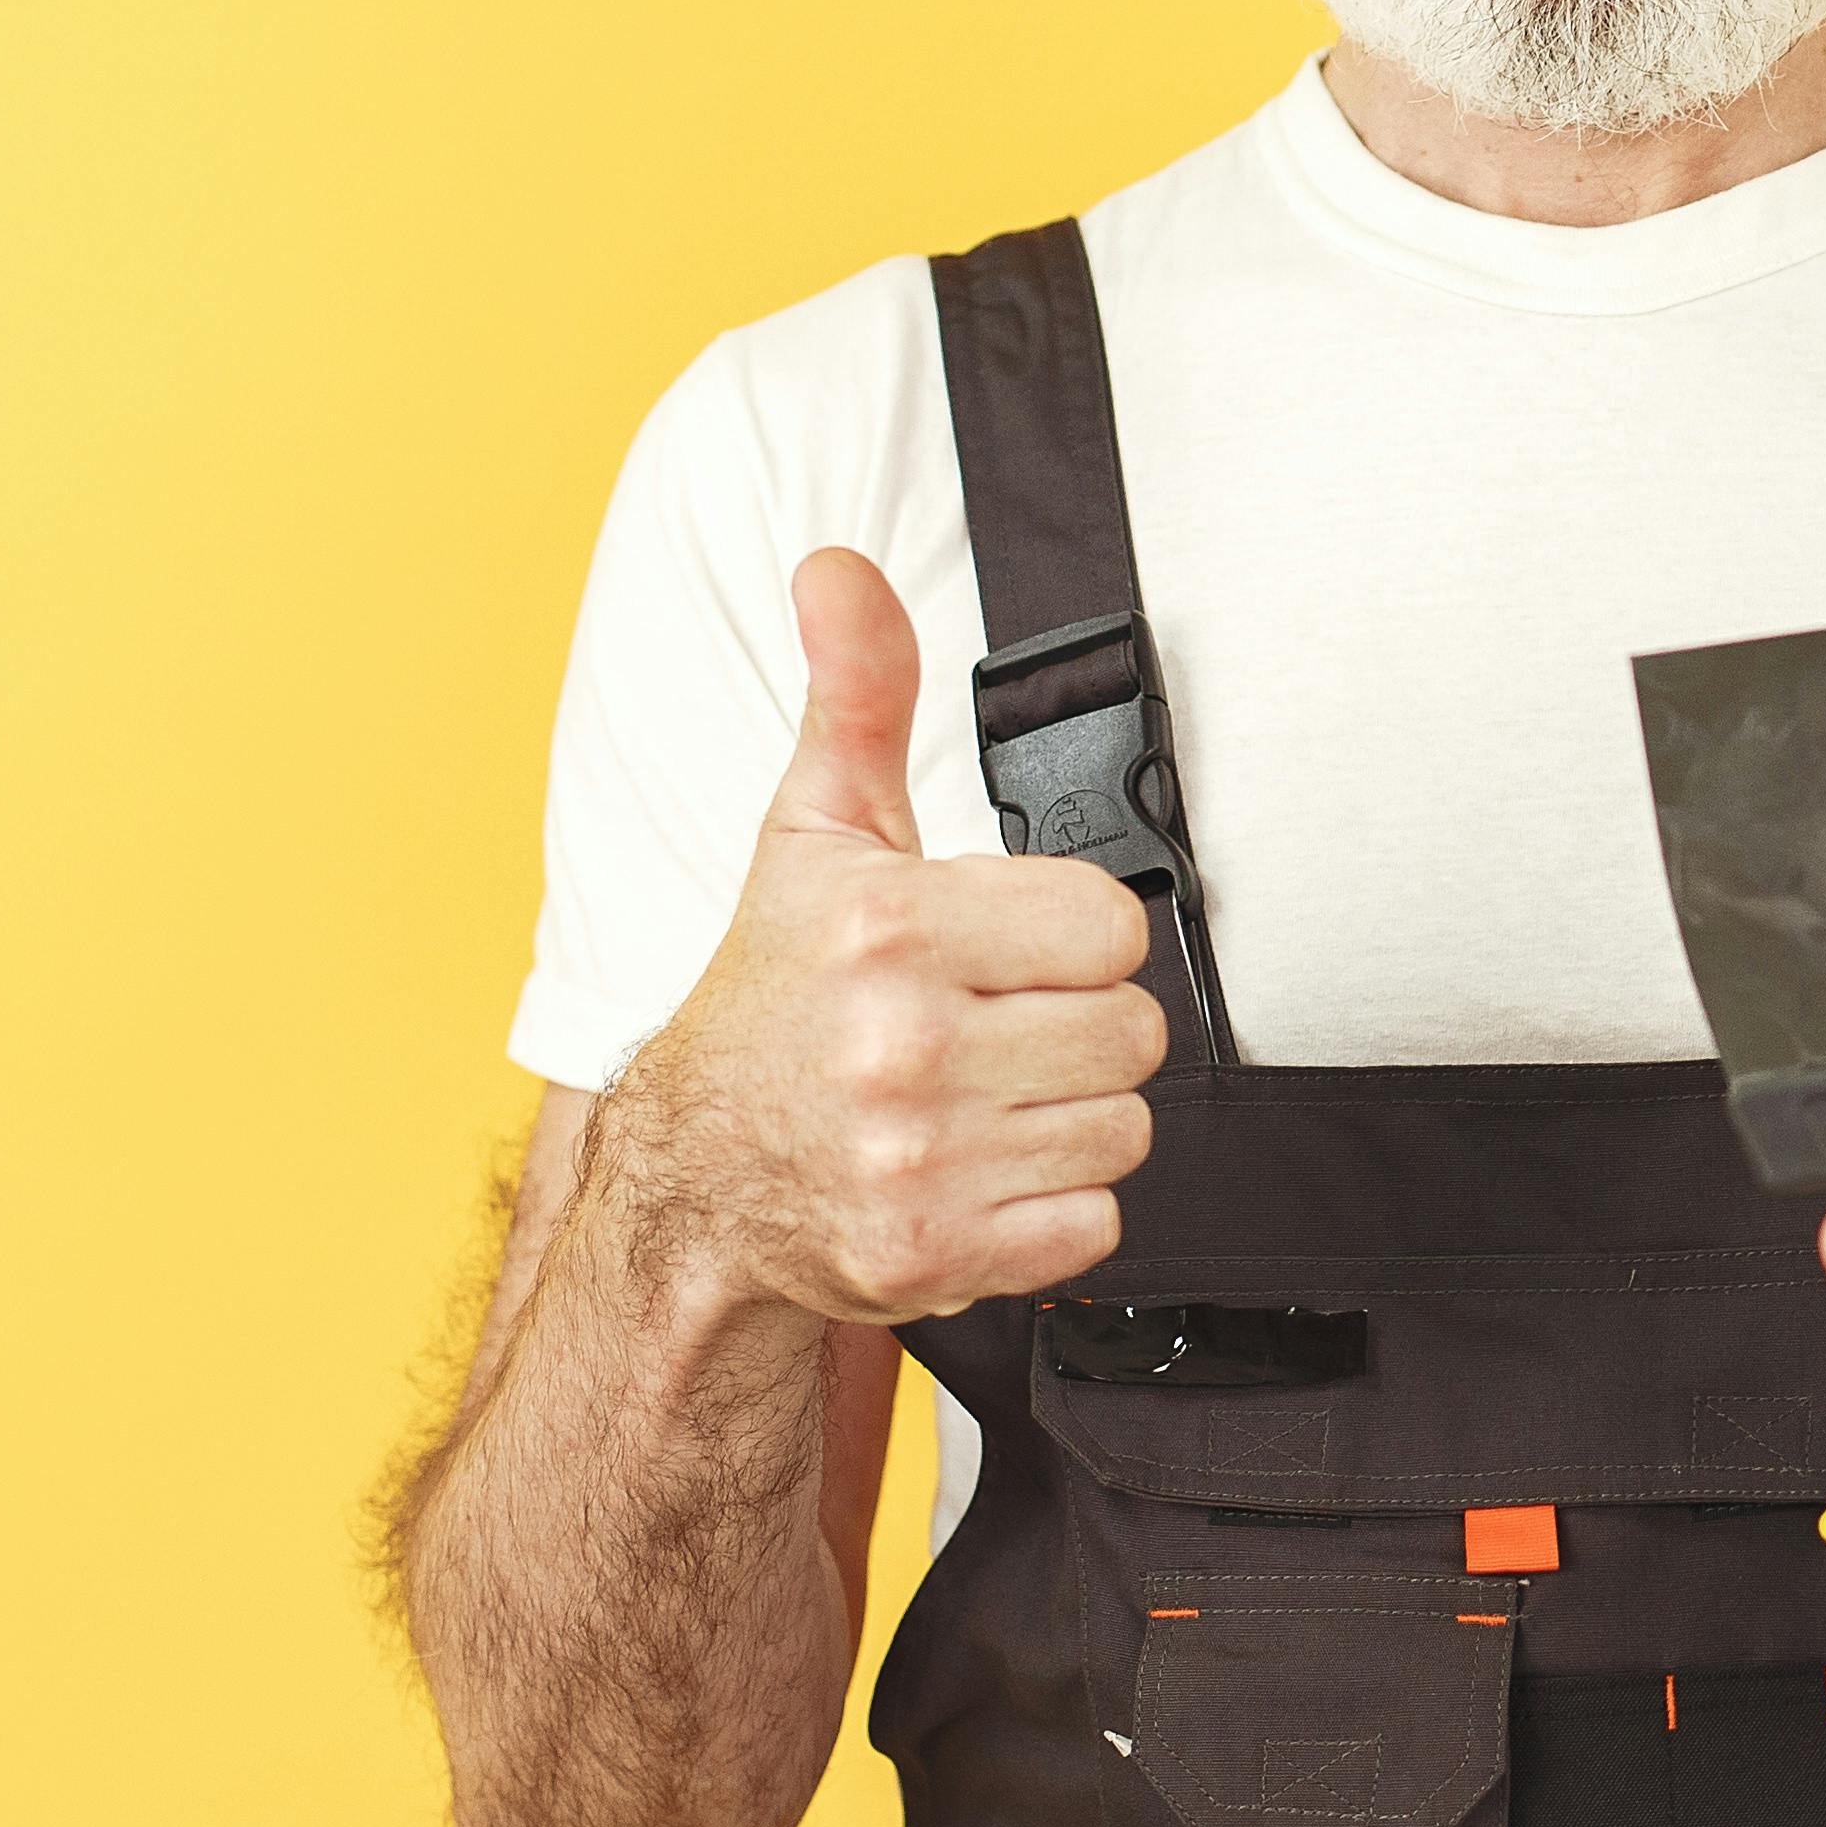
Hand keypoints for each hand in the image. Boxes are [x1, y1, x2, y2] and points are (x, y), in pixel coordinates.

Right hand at [594, 546, 1162, 1323]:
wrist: (694, 1177)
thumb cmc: (771, 996)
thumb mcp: (813, 832)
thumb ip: (858, 694)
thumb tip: (839, 569)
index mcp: (888, 931)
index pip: (1113, 926)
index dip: (1074, 936)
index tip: (1010, 950)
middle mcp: (901, 1049)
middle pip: (1131, 1032)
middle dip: (1076, 1028)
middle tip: (994, 1028)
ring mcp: (917, 1163)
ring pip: (1121, 1128)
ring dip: (1067, 1118)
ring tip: (980, 1099)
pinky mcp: (934, 1256)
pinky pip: (1094, 1224)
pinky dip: (1051, 1207)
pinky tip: (978, 1170)